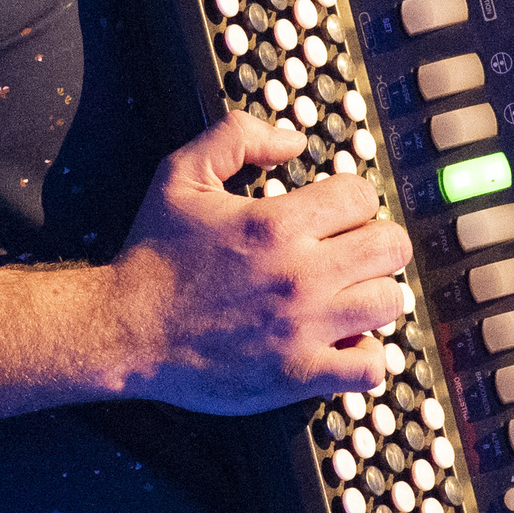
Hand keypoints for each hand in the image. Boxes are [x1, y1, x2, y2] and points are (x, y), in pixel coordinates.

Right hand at [93, 108, 416, 415]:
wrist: (123, 330)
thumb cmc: (152, 256)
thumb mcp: (180, 175)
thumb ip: (235, 137)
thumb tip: (292, 140)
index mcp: (275, 224)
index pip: (362, 195)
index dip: (352, 198)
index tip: (336, 213)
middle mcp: (298, 275)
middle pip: (389, 246)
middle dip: (374, 241)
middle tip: (350, 251)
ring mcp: (303, 328)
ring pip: (388, 301)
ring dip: (373, 294)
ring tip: (349, 294)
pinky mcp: (298, 375)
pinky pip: (370, 366)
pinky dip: (367, 354)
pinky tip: (344, 341)